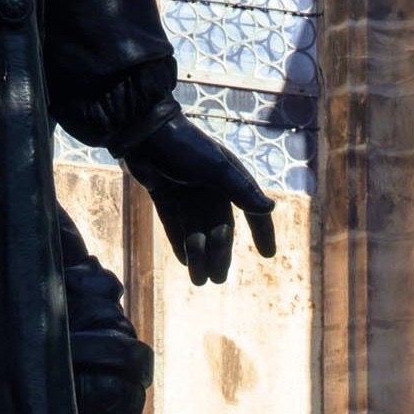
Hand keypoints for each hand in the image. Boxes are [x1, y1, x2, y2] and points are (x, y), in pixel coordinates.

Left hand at [121, 107, 278, 284]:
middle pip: (219, 228)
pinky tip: (185, 262)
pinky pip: (176, 225)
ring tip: (198, 280)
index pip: (251, 210)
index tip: (268, 254)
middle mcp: (212, 188)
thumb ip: (241, 189)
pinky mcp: (165, 196)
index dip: (262, 231)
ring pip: (197, 231)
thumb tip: (269, 208)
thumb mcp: (215, 168)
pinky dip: (180, 243)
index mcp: (230, 179)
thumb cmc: (184, 146)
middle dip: (219, 254)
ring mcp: (187, 193)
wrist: (143, 133)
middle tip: (217, 279)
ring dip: (198, 255)